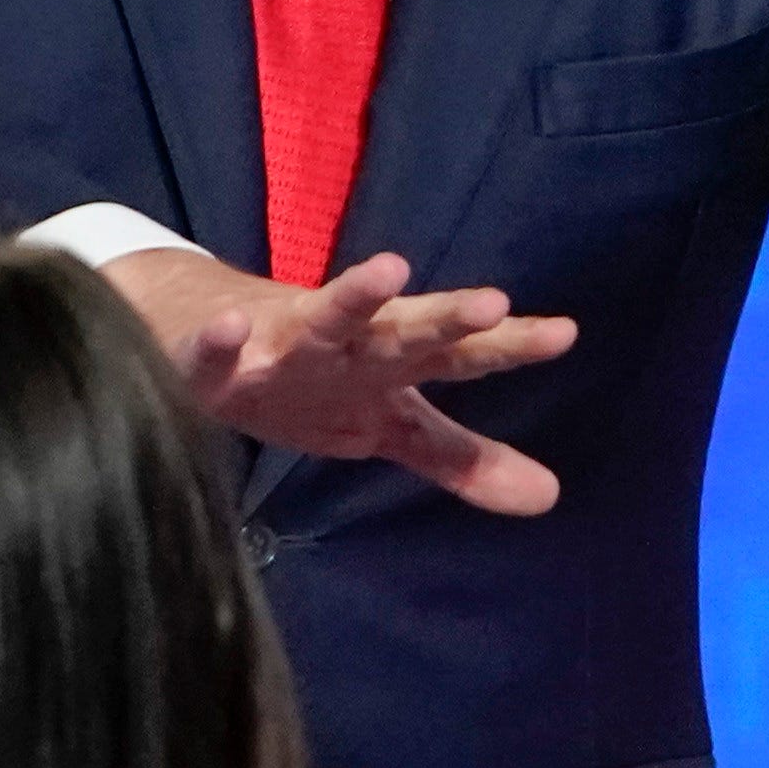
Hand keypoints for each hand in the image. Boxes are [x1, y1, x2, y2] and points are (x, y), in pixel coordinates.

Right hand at [104, 245, 574, 517]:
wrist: (205, 332)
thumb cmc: (316, 382)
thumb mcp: (391, 425)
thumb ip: (462, 459)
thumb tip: (550, 497)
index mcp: (392, 365)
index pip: (462, 355)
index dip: (510, 346)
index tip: (563, 333)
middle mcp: (348, 347)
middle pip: (404, 331)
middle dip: (445, 318)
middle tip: (490, 303)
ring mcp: (282, 348)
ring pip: (321, 319)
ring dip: (352, 297)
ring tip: (389, 270)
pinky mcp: (215, 363)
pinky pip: (213, 353)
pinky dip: (219, 340)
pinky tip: (229, 326)